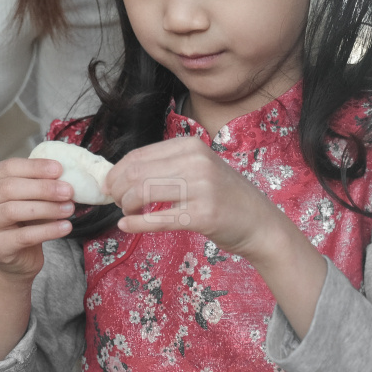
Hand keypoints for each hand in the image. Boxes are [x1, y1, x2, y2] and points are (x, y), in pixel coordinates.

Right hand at [0, 157, 74, 279]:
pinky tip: (64, 227)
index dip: (34, 167)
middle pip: (9, 188)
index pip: (8, 167)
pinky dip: (47, 230)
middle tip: (67, 190)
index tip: (59, 169)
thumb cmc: (22, 221)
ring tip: (68, 208)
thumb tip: (62, 175)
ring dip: (46, 208)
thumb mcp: (27, 196)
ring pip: (13, 210)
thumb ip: (37, 183)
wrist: (17, 256)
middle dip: (42, 188)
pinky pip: (23, 236)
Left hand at [105, 136, 291, 258]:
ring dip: (127, 205)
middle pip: (136, 173)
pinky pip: (158, 219)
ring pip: (143, 193)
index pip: (138, 155)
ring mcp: (201, 188)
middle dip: (118, 189)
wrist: (262, 224)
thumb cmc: (224, 197)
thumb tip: (119, 174)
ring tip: (128, 211)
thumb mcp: (198, 169)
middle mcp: (196, 162)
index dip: (116, 172)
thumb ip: (165, 166)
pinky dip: (136, 223)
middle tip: (117, 201)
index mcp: (190, 146)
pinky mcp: (203, 216)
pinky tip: (126, 225)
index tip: (109, 185)